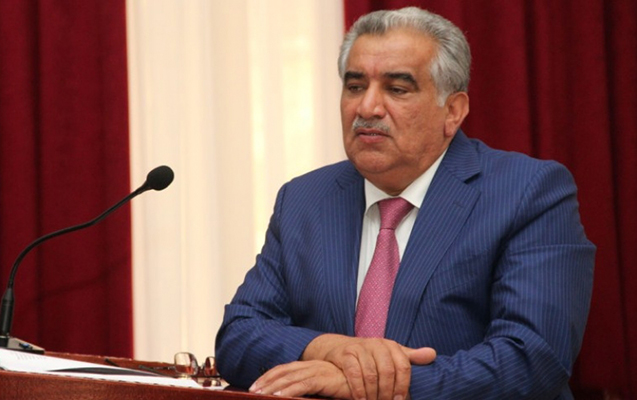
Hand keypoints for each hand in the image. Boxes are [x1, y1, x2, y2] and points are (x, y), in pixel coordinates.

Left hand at [249, 360, 352, 398]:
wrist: (370, 381)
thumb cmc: (350, 386)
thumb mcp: (327, 387)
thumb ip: (314, 389)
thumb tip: (297, 396)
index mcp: (312, 366)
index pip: (285, 369)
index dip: (270, 376)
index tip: (256, 385)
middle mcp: (313, 365)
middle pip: (284, 371)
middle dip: (266, 380)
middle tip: (251, 390)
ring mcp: (319, 370)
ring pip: (290, 377)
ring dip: (273, 386)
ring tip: (260, 394)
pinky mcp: (325, 378)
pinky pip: (304, 384)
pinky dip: (290, 389)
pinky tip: (280, 395)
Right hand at [302, 334, 435, 399]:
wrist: (339, 348)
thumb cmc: (370, 355)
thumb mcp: (391, 355)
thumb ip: (411, 357)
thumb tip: (433, 354)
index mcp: (392, 345)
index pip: (403, 366)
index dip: (403, 386)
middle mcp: (378, 344)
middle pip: (388, 372)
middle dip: (387, 393)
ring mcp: (361, 347)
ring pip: (371, 374)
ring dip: (373, 394)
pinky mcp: (347, 353)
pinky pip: (355, 374)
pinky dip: (358, 390)